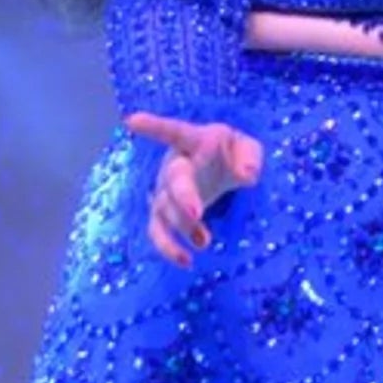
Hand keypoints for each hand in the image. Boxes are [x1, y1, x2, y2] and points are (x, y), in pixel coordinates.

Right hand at [125, 111, 265, 267]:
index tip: (132, 121)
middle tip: (196, 213)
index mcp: (195, 141)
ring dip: (181, 227)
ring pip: (163, 209)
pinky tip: (186, 261)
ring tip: (204, 242)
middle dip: (182, 195)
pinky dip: (169, 247)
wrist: (216, 165)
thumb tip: (247, 175)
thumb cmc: (230, 152)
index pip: (174, 131)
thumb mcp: (246, 147)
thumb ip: (250, 157)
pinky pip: (158, 231)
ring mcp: (165, 189)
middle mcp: (175, 164)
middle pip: (173, 178)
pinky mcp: (165, 212)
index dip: (154, 126)